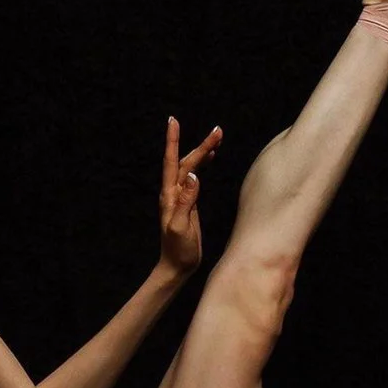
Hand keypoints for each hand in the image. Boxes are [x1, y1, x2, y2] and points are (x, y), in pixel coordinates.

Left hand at [158, 116, 222, 273]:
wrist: (177, 266)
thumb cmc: (178, 250)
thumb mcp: (181, 226)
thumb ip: (187, 201)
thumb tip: (194, 176)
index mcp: (169, 196)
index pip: (171, 162)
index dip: (172, 141)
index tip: (173, 121)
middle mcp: (173, 193)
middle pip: (186, 162)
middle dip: (201, 145)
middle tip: (218, 131)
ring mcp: (180, 197)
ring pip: (191, 167)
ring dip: (203, 152)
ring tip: (217, 138)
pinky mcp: (189, 203)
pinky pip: (195, 178)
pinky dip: (203, 165)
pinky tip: (211, 158)